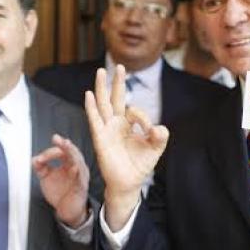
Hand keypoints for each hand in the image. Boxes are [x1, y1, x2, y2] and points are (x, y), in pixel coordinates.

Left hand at [32, 134, 89, 227]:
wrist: (67, 211)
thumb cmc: (61, 193)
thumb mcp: (47, 178)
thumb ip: (41, 168)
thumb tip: (34, 159)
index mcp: (69, 163)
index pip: (62, 152)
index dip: (51, 152)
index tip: (40, 158)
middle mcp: (76, 168)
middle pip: (72, 153)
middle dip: (65, 145)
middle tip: (57, 139)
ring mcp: (80, 177)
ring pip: (78, 162)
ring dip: (72, 153)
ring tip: (67, 146)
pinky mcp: (81, 188)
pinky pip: (81, 179)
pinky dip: (78, 172)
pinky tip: (74, 167)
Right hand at [85, 65, 168, 228]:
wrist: (129, 183)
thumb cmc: (140, 165)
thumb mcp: (156, 148)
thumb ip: (161, 135)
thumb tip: (157, 127)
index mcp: (128, 124)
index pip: (134, 110)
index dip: (142, 116)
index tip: (150, 130)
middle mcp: (116, 124)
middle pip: (115, 98)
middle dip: (118, 82)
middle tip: (120, 66)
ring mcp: (107, 130)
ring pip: (103, 104)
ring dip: (101, 88)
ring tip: (101, 71)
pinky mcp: (100, 138)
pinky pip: (94, 120)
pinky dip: (91, 107)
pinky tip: (89, 94)